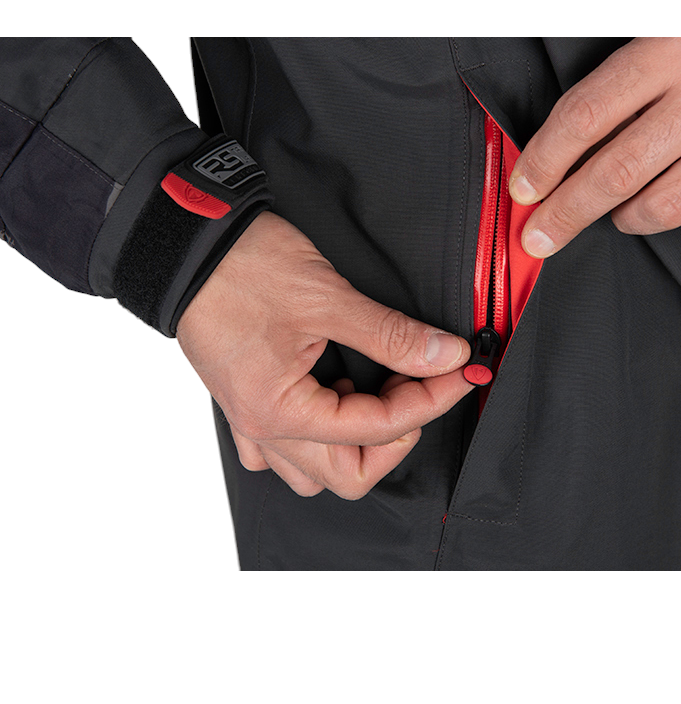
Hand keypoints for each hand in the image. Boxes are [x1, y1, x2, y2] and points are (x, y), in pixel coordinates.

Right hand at [176, 212, 471, 499]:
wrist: (186, 243)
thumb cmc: (241, 266)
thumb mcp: (326, 299)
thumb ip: (391, 335)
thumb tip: (444, 355)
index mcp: (280, 410)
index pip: (377, 429)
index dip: (430, 399)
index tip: (458, 369)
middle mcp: (261, 427)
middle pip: (349, 472)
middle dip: (396, 434)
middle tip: (419, 384)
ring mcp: (249, 419)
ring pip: (316, 471)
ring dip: (357, 442)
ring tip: (373, 391)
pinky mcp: (245, 401)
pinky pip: (282, 450)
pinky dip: (318, 436)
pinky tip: (332, 397)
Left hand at [509, 37, 680, 255]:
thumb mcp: (666, 46)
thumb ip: (613, 94)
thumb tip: (548, 160)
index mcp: (678, 47)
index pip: (587, 115)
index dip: (544, 161)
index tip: (525, 189)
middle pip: (617, 172)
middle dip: (566, 212)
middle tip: (541, 233)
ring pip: (663, 208)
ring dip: (629, 218)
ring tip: (626, 206)